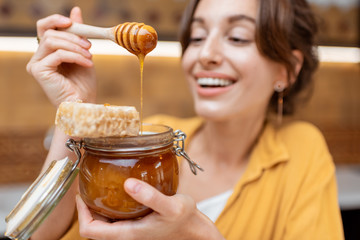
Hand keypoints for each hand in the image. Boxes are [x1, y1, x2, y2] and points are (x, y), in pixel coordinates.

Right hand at [26, 7, 95, 107]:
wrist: (84, 104)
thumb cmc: (83, 83)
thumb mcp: (82, 53)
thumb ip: (77, 34)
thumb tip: (75, 10)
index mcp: (47, 52)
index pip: (44, 27)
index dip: (56, 20)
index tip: (72, 22)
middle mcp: (38, 57)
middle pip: (49, 33)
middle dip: (72, 36)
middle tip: (89, 46)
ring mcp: (36, 64)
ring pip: (52, 41)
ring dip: (75, 46)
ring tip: (90, 56)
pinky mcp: (39, 71)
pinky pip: (57, 54)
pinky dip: (75, 56)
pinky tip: (88, 64)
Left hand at [76, 178, 224, 239]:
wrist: (194, 230)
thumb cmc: (184, 220)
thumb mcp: (171, 206)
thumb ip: (150, 196)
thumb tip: (128, 183)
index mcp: (128, 233)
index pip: (90, 230)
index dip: (81, 213)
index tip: (81, 194)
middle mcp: (125, 234)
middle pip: (93, 226)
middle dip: (85, 208)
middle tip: (87, 186)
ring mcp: (130, 230)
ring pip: (103, 222)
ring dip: (96, 207)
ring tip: (98, 186)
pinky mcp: (135, 224)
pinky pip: (114, 218)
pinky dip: (109, 206)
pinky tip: (116, 191)